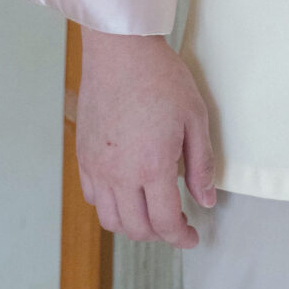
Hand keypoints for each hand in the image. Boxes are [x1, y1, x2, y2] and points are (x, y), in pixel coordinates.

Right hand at [76, 31, 215, 247]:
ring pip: (111, 220)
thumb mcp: (195, 117)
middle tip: (175, 224)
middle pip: (136, 228)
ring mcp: (97, 168)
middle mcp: (120, 175)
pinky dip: (110, 205)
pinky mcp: (83, 156)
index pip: (165, 222)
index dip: (181, 237)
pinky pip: (93, 197)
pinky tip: (127, 191)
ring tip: (151, 212)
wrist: (120, 51)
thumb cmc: (162, 78)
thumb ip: (201, 164)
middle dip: (160, 234)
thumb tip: (205, 201)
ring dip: (133, 225)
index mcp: (152, 167)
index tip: (192, 238)